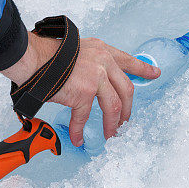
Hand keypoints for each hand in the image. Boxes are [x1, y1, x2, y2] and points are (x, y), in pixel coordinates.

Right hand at [1, 32, 160, 145]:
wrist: (33, 57)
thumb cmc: (49, 54)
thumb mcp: (79, 49)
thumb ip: (92, 61)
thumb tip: (96, 78)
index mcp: (103, 51)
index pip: (129, 61)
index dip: (143, 69)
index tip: (155, 73)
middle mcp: (104, 63)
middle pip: (126, 89)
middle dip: (128, 108)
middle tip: (127, 120)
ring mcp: (96, 78)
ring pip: (113, 106)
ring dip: (113, 124)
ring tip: (111, 134)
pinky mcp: (83, 93)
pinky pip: (84, 116)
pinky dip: (79, 129)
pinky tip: (78, 138)